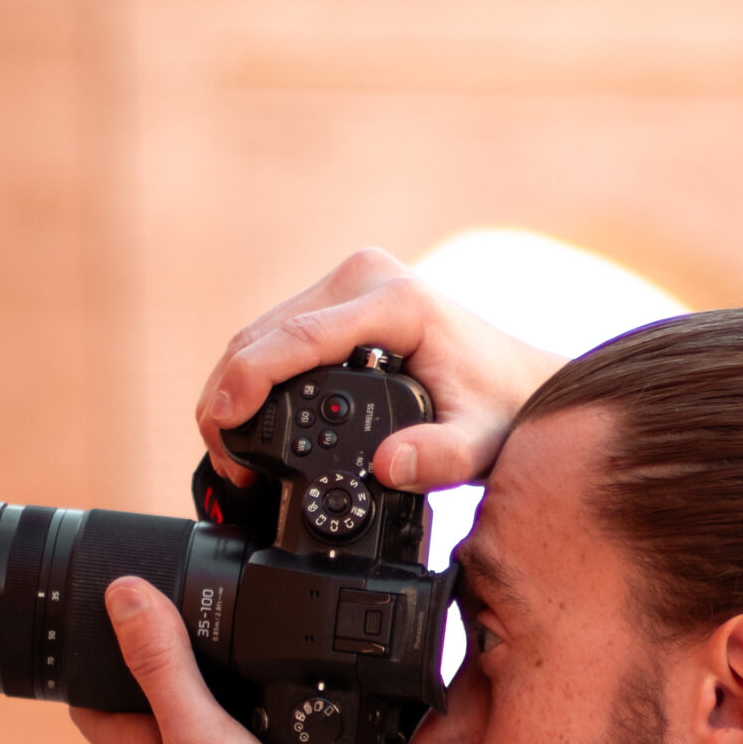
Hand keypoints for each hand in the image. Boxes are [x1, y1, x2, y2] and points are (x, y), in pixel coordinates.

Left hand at [72, 580, 360, 743]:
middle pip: (138, 711)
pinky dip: (243, 739)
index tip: (117, 611)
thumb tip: (124, 596)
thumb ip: (162, 664)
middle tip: (183, 627)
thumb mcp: (201, 731)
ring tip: (230, 670)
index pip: (89, 692)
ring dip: (202, 704)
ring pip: (184, 738)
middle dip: (155, 668)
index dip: (95, 647)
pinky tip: (271, 730)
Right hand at [196, 247, 562, 492]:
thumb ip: (442, 458)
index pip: (300, 338)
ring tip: (228, 452)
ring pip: (263, 333)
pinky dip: (254, 377)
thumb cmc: (501, 408)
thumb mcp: (479, 443)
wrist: (521, 382)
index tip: (221, 422)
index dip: (249, 380)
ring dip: (234, 387)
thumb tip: (392, 465)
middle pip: (268, 333)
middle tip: (223, 461)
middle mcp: (364, 278)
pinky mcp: (339, 299)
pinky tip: (246, 421)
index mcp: (395, 301)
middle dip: (229, 395)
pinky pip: (279, 337)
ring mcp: (348, 284)